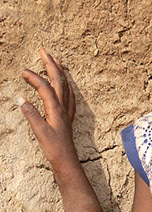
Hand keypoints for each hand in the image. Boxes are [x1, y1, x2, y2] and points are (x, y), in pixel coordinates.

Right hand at [20, 50, 77, 173]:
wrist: (67, 162)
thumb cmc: (54, 149)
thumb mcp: (39, 132)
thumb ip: (31, 115)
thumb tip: (21, 100)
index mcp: (55, 109)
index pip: (44, 87)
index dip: (34, 77)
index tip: (23, 71)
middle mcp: (63, 107)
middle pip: (59, 80)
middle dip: (51, 64)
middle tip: (44, 50)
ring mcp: (67, 111)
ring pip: (65, 85)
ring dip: (59, 71)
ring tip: (55, 60)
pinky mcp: (68, 117)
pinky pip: (69, 95)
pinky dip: (66, 85)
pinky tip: (66, 85)